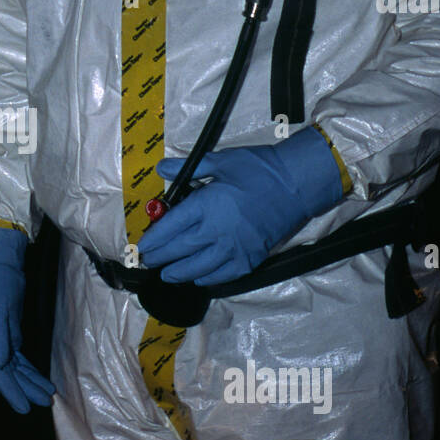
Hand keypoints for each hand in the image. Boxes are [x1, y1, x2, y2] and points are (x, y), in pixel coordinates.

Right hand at [0, 225, 54, 414]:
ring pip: (15, 367)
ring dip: (29, 381)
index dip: (11, 391)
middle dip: (24, 390)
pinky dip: (28, 368)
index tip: (23, 408)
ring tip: (47, 395)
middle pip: (8, 374)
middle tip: (43, 403)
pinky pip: (18, 357)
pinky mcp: (8, 332)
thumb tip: (0, 363)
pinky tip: (38, 377)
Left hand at [138, 127, 344, 285]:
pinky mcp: (250, 259)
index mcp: (206, 205)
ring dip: (178, 273)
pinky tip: (198, 278)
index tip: (141, 247)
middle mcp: (216, 231)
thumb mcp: (222, 160)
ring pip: (198, 268)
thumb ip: (189, 169)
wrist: (297, 185)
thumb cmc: (259, 169)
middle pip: (179, 250)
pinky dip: (207, 278)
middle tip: (147, 263)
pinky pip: (223, 275)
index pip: (170, 228)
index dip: (153, 240)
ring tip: (166, 274)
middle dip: (160, 258)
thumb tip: (162, 169)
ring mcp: (234, 248)